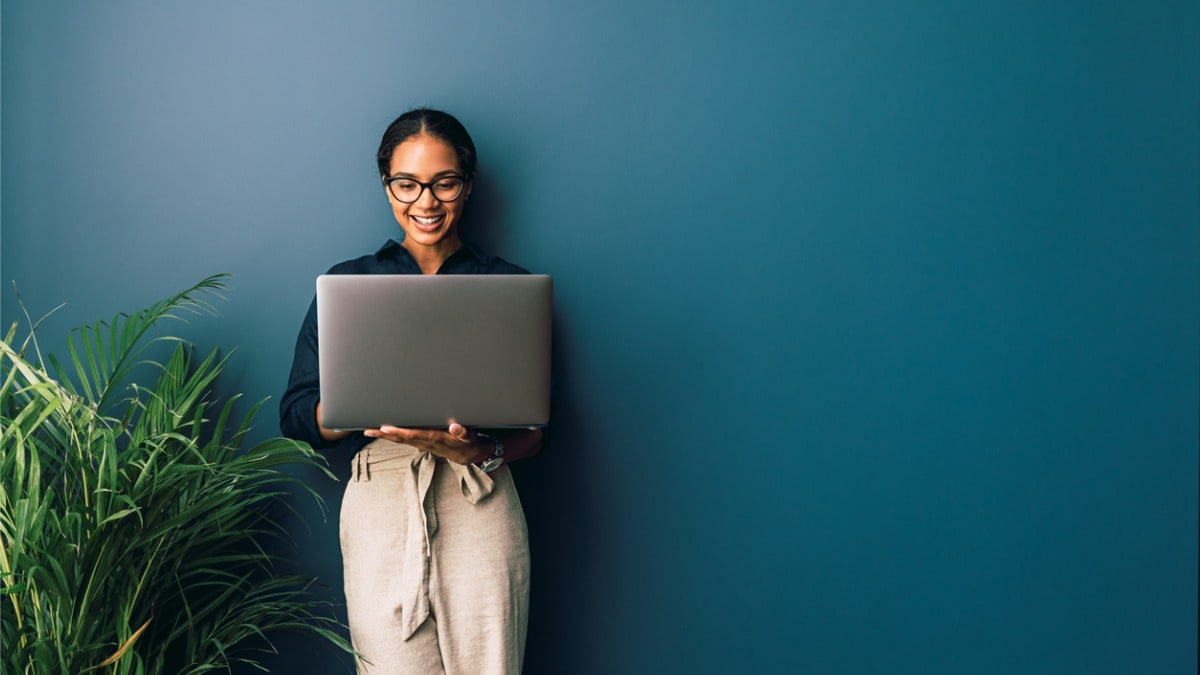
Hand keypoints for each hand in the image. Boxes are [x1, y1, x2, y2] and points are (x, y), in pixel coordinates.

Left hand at [363, 422, 489, 464]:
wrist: (468, 455)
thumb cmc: (468, 443)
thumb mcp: (469, 437)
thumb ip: (462, 431)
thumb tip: (455, 426)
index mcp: (434, 438)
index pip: (413, 435)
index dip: (398, 431)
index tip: (385, 428)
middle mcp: (425, 442)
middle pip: (400, 438)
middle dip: (384, 434)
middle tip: (368, 430)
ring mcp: (422, 444)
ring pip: (399, 439)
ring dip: (384, 436)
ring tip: (369, 430)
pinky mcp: (421, 443)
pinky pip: (403, 440)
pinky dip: (392, 436)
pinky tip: (384, 432)